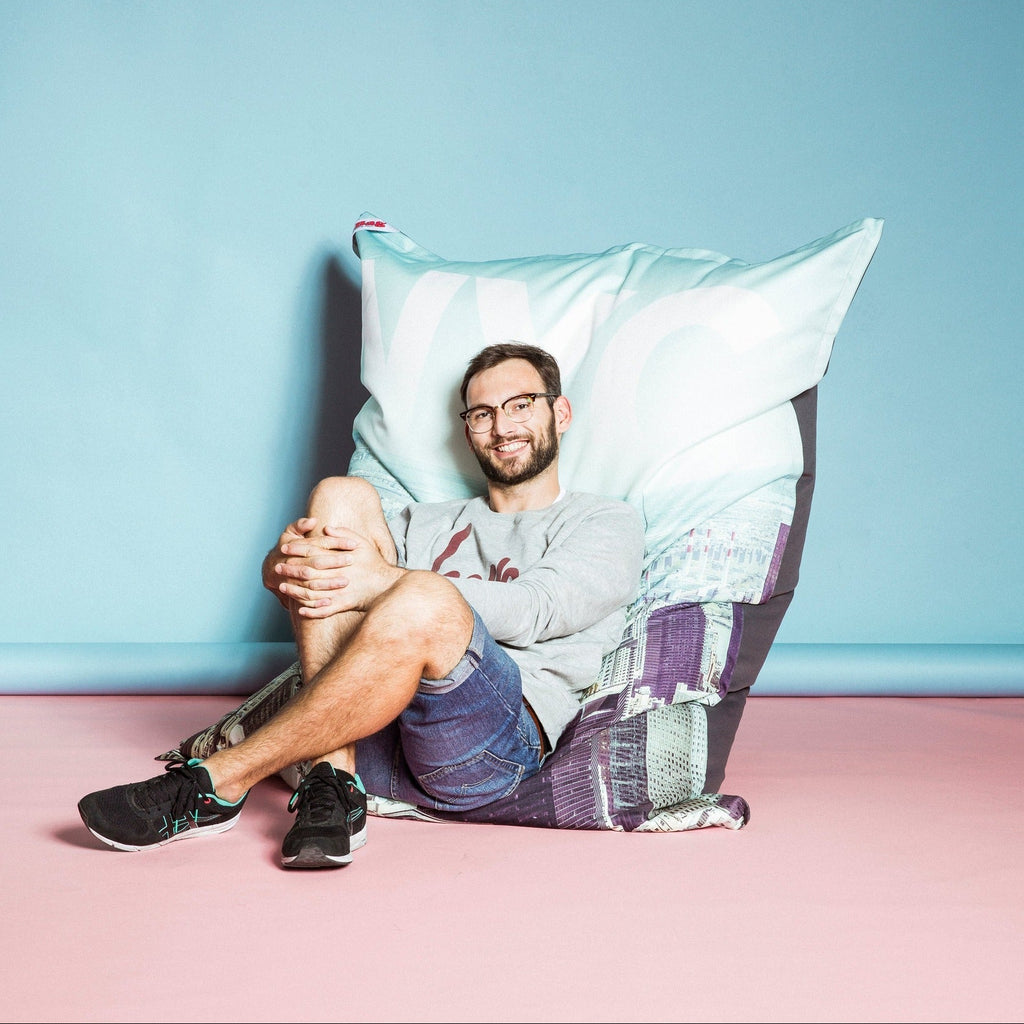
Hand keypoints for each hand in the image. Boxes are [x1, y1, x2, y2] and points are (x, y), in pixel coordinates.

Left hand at [270, 521, 402, 617]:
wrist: (388, 584)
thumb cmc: (374, 562)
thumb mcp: (362, 543)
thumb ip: (343, 534)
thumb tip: (326, 528)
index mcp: (339, 558)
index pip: (312, 552)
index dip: (296, 549)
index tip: (283, 549)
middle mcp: (337, 574)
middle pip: (307, 571)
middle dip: (290, 569)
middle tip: (277, 568)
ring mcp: (339, 591)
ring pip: (311, 592)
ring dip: (295, 590)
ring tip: (283, 587)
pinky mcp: (343, 605)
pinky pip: (323, 610)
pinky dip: (311, 611)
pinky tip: (300, 610)